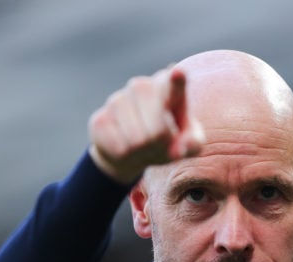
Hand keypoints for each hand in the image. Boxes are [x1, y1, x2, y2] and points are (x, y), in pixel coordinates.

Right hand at [88, 66, 204, 183]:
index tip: (178, 73)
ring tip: (144, 147)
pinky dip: (126, 157)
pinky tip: (126, 147)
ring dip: (144, 152)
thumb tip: (180, 151)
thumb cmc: (168, 142)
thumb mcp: (187, 144)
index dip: (176, 81)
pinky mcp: (100, 119)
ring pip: (137, 141)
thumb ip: (192, 144)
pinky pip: (119, 149)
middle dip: (162, 145)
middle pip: (158, 130)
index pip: (173, 85)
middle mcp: (142, 87)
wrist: (132, 150)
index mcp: (169, 89)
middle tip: (161, 144)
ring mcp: (117, 100)